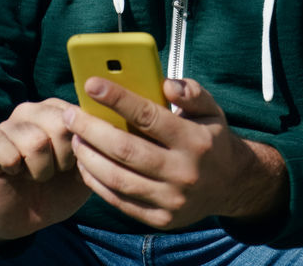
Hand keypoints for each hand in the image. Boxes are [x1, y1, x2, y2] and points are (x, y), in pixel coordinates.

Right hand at [0, 99, 88, 244]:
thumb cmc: (57, 190)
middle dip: (62, 159)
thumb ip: (94, 151)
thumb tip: (98, 133)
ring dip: (39, 171)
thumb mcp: (83, 173)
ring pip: (36, 142)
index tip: (74, 165)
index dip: (80, 147)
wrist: (21, 218)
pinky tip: (13, 173)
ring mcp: (10, 123)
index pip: (80, 116)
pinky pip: (8, 152)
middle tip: (54, 172)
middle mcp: (34, 110)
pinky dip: (15, 171)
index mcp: (59, 111)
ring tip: (34, 174)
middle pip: (60, 125)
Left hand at [65, 76, 286, 230]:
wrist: (230, 184)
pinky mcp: (160, 219)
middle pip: (126, 149)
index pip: (148, 116)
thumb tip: (166, 83)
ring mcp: (171, 200)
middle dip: (92, 129)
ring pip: (119, 179)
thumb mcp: (210, 109)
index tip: (91, 84)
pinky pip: (121, 201)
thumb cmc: (211, 137)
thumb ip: (191, 92)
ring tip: (75, 138)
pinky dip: (98, 183)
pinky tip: (86, 164)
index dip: (117, 98)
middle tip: (71, 113)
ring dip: (90, 158)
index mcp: (194, 140)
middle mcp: (183, 172)